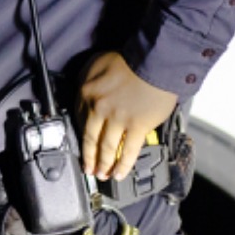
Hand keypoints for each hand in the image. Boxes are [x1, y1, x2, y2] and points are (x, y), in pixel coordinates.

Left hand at [78, 51, 178, 180]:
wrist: (155, 61)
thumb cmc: (129, 60)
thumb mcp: (96, 63)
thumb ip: (87, 80)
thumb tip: (84, 95)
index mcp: (86, 93)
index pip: (79, 119)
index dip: (80, 135)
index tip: (81, 144)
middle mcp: (98, 108)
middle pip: (90, 138)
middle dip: (88, 157)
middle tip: (88, 169)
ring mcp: (118, 119)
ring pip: (107, 147)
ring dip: (104, 164)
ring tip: (102, 175)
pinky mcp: (137, 126)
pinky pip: (129, 150)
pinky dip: (124, 165)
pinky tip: (119, 174)